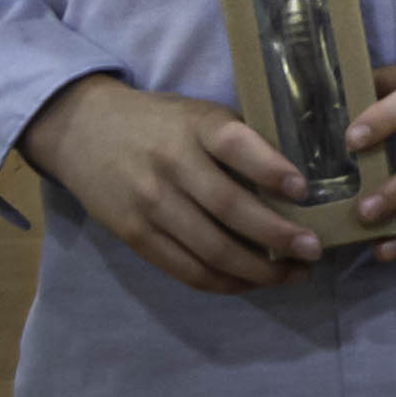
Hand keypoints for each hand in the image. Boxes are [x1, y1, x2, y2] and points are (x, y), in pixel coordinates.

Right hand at [19, 71, 326, 295]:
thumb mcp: (198, 114)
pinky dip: (224, 281)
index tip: (303, 191)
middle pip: (229, 207)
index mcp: (195, 126)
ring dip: (259, 270)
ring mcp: (150, 203)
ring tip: (294, 274)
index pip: (235, 145)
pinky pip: (185, 269)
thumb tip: (298, 184)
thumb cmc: (159, 122)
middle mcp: (172, 164)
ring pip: (211, 249)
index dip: (271, 169)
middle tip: (313, 249)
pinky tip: (252, 282)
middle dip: (278, 235)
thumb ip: (239, 140)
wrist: (82, 131)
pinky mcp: (134, 235)